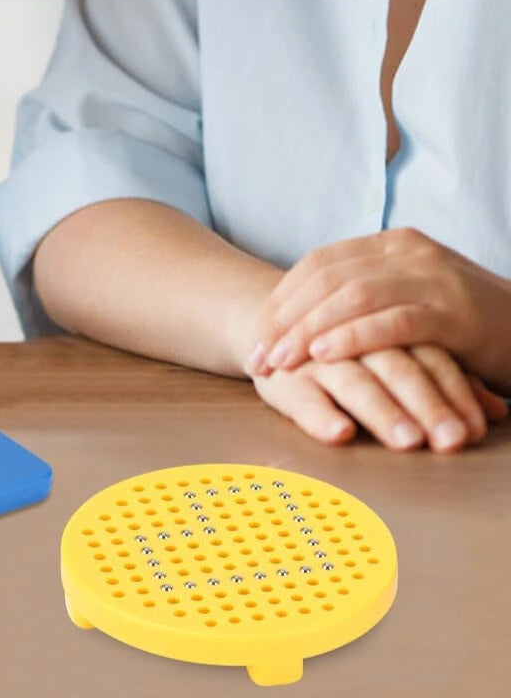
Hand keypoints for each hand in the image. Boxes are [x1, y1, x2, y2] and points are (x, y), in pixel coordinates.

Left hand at [246, 229, 502, 377]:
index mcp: (390, 244)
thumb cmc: (467, 327)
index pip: (319, 264)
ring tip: (279, 360)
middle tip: (258, 357)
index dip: (282, 299)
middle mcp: (407, 251)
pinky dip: (353, 337)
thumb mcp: (410, 301)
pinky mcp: (455, 312)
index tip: (256, 335)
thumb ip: (366, 298)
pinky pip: (393, 322)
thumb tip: (304, 319)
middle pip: (327, 279)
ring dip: (308, 330)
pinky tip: (324, 355)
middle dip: (286, 319)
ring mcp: (432, 278)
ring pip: (353, 297)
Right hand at [253, 345, 506, 451]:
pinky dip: (319, 415)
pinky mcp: (281, 375)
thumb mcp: (400, 353)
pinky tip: (340, 433)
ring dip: (382, 410)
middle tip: (451, 439)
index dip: (453, 391)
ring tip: (408, 442)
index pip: (428, 354)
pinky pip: (300, 396)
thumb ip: (443, 377)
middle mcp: (350, 335)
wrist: (273, 321)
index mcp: (386, 320)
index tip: (476, 429)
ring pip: (352, 378)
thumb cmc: (350, 346)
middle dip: (425, 404)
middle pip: (394, 365)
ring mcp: (313, 354)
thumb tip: (496, 412)